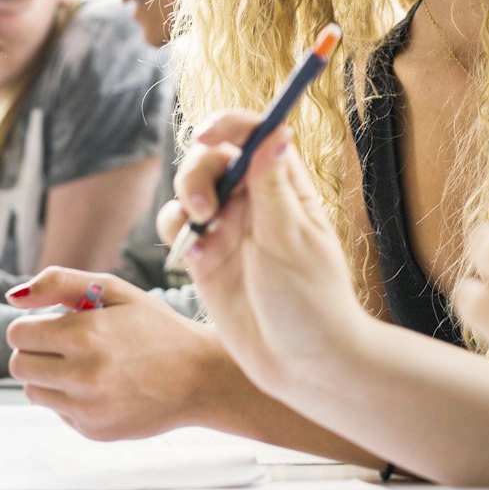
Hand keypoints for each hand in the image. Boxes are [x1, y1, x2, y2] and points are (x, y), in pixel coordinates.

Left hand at [6, 269, 224, 439]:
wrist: (200, 377)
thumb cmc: (156, 327)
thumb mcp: (115, 291)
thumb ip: (60, 283)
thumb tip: (12, 297)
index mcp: (85, 334)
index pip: (18, 333)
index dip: (33, 324)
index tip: (54, 323)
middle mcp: (82, 375)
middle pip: (18, 365)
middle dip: (34, 350)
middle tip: (65, 344)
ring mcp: (87, 408)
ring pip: (32, 391)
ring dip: (47, 375)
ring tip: (82, 365)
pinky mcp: (93, 431)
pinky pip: (57, 411)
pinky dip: (69, 398)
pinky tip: (100, 386)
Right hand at [155, 109, 370, 397]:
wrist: (302, 364)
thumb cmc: (312, 302)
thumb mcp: (292, 239)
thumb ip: (272, 186)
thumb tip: (276, 130)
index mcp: (285, 187)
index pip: (255, 135)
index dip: (230, 124)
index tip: (210, 134)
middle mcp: (254, 202)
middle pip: (212, 157)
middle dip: (197, 171)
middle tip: (203, 207)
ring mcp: (228, 230)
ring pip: (189, 190)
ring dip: (184, 200)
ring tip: (200, 231)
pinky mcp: (205, 260)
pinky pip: (177, 229)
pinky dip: (176, 234)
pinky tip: (192, 260)